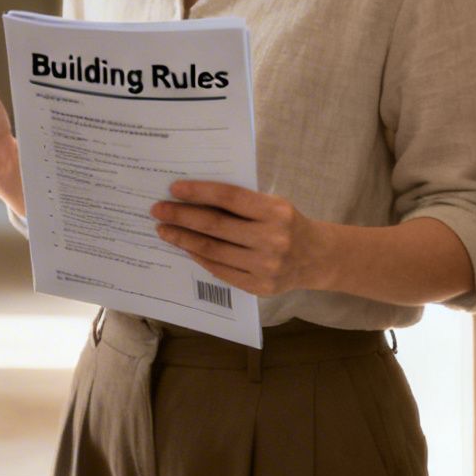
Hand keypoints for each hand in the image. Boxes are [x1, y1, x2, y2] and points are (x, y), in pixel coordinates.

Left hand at [150, 181, 330, 296]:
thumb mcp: (274, 204)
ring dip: (183, 239)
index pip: (229, 198)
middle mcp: (272, 240)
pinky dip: (199, 257)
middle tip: (158, 210)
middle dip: (181, 216)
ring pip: (213, 250)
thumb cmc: (287, 224)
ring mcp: (265, 267)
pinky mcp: (259, 287)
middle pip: (215, 226)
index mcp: (276, 212)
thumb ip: (241, 203)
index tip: (174, 188)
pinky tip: (185, 248)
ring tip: (164, 230)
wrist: (317, 258)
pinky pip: (220, 270)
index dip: (199, 192)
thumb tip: (193, 197)